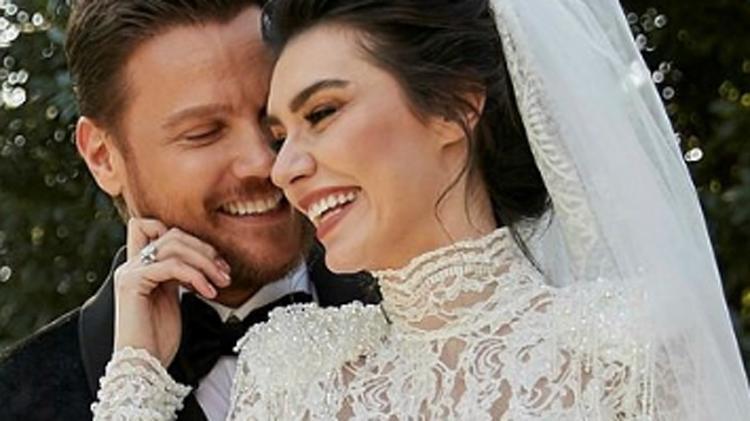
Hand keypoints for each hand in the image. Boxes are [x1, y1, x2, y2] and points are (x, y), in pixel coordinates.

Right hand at [113, 218, 231, 366]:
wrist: (144, 366)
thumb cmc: (160, 337)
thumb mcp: (174, 297)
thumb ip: (180, 274)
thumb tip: (206, 258)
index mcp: (141, 266)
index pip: (154, 226)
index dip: (186, 235)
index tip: (212, 260)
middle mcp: (132, 265)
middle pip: (172, 232)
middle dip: (205, 249)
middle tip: (225, 272)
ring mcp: (130, 272)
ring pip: (173, 244)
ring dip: (205, 262)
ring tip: (221, 282)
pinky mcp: (132, 283)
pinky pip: (170, 265)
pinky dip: (195, 276)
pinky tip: (208, 292)